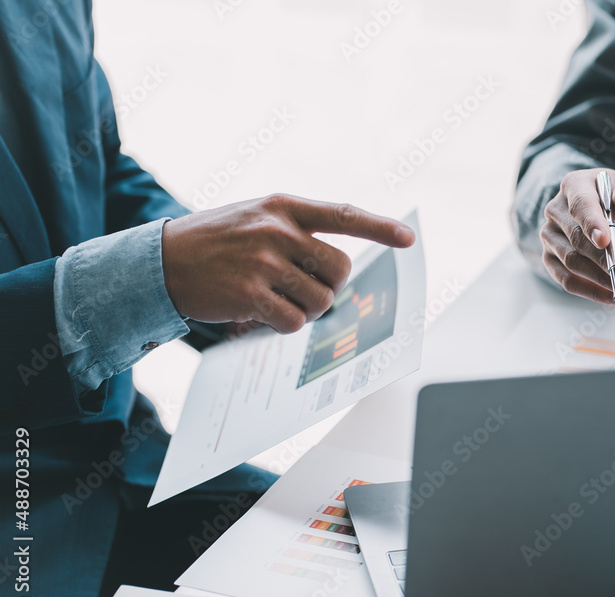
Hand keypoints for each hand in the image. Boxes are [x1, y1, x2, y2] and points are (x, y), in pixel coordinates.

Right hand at [162, 194, 414, 333]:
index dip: (379, 228)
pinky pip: (293, 322)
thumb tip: (338, 267)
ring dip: (305, 309)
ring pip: (320, 300)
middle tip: (306, 287)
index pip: (343, 214)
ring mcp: (264, 262)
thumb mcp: (254, 217)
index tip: (408, 239)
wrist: (158, 261)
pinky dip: (284, 325)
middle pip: (339, 269)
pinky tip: (260, 313)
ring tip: (274, 298)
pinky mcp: (250, 294)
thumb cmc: (214, 241)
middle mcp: (277, 230)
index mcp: (283, 206)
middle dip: (331, 286)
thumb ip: (295, 230)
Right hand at [540, 168, 614, 304]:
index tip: (605, 241)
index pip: (580, 204)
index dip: (591, 223)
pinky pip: (567, 280)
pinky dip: (591, 292)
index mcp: (576, 185)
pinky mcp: (551, 259)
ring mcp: (550, 235)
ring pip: (571, 262)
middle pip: (575, 237)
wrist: (613, 221)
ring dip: (600, 279)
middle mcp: (556, 210)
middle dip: (602, 259)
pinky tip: (612, 297)